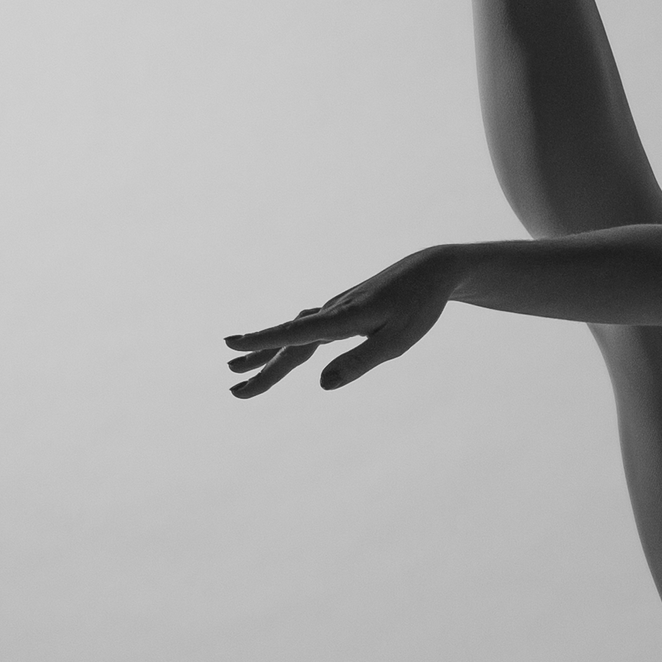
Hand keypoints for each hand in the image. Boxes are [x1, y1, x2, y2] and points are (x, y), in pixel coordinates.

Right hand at [225, 246, 458, 397]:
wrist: (429, 271)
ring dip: (265, 354)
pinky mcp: (340, 312)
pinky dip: (286, 343)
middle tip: (233, 391)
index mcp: (343, 318)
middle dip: (260, 367)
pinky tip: (277, 353)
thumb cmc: (418, 308)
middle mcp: (331, 311)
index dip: (264, 342)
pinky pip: (305, 331)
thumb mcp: (396, 342)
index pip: (297, 334)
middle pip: (290, 344)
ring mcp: (333, 310)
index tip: (232, 348)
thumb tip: (321, 385)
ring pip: (293, 336)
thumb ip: (360, 363)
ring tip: (235, 370)